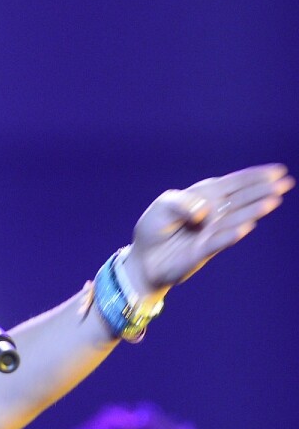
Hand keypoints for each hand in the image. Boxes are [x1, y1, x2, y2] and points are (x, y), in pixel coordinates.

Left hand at [123, 164, 291, 294]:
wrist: (144, 258)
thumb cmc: (155, 228)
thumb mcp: (162, 207)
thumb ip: (181, 203)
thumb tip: (203, 211)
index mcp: (206, 197)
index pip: (233, 184)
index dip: (255, 177)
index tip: (277, 170)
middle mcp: (214, 214)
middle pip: (241, 199)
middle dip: (263, 190)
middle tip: (285, 183)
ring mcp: (211, 233)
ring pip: (235, 219)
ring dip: (253, 210)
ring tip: (272, 201)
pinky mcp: (203, 252)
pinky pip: (218, 242)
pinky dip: (230, 235)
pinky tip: (246, 227)